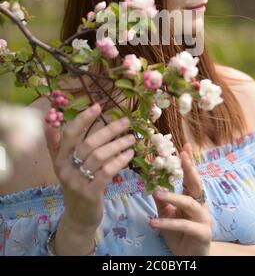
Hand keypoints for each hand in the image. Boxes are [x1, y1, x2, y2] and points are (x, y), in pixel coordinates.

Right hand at [45, 102, 135, 231]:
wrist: (78, 217)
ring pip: (99, 157)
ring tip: (131, 138)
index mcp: (60, 158)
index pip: (69, 134)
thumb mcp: (65, 166)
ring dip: (118, 144)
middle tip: (126, 122)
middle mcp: (65, 169)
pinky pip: (107, 172)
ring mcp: (77, 182)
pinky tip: (129, 155)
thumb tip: (53, 122)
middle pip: (89, 144)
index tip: (98, 106)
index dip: (83, 119)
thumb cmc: (76, 185)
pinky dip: (120, 161)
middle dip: (109, 130)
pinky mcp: (90, 194)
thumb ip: (60, 145)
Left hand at [150, 143, 211, 255]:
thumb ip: (162, 199)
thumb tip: (151, 183)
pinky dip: (167, 223)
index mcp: (193, 198)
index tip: (185, 146)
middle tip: (181, 155)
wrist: (188, 258)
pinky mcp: (202, 233)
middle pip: (196, 184)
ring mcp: (204, 219)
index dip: (189, 162)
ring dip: (172, 196)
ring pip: (189, 203)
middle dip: (189, 169)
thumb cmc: (179, 235)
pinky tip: (153, 222)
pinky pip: (183, 225)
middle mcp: (201, 205)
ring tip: (156, 192)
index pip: (191, 177)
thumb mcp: (167, 214)